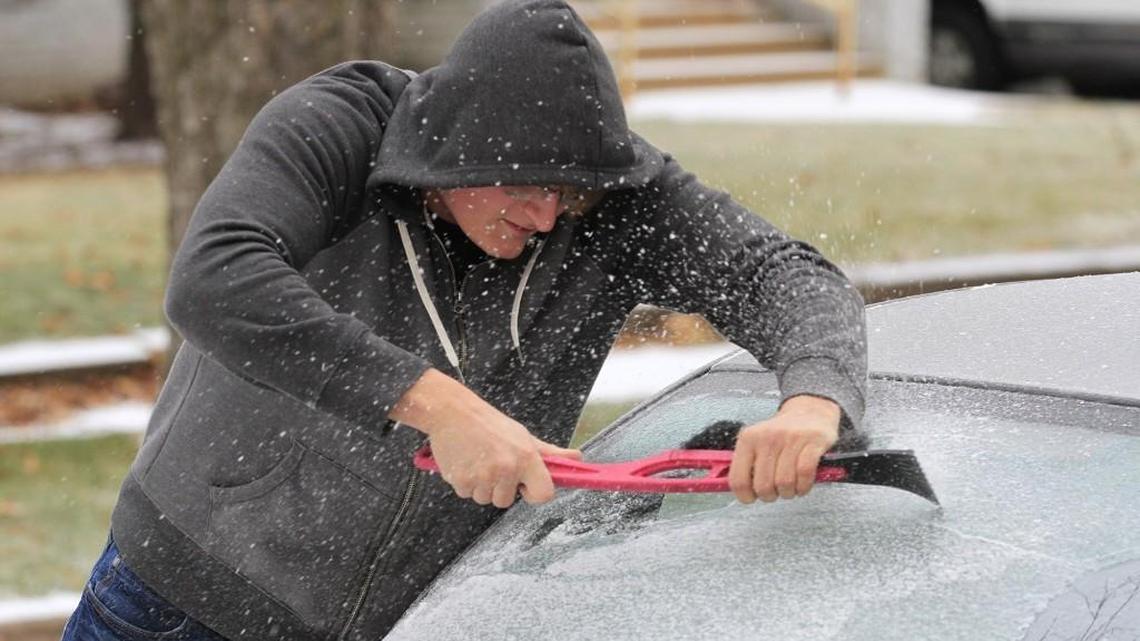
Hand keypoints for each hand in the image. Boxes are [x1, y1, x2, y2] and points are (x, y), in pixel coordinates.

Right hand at [430, 418, 580, 507]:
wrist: (452, 413)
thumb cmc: (489, 424)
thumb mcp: (523, 436)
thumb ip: (549, 453)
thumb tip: (577, 458)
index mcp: (526, 457)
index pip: (544, 494)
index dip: (535, 494)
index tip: (526, 486)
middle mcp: (507, 468)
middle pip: (506, 500)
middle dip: (500, 487)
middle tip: (494, 463)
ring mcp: (483, 476)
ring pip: (485, 499)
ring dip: (482, 485)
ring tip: (478, 460)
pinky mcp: (461, 480)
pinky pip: (467, 494)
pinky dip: (465, 482)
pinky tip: (465, 461)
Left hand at [728, 395, 840, 503]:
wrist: (809, 412)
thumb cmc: (780, 435)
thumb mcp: (756, 442)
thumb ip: (745, 465)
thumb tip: (739, 492)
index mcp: (748, 439)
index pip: (738, 479)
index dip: (745, 496)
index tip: (752, 498)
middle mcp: (767, 437)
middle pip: (763, 485)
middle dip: (770, 496)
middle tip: (775, 491)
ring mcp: (791, 438)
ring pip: (784, 483)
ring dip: (788, 493)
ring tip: (790, 488)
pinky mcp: (813, 442)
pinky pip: (804, 474)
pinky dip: (804, 486)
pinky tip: (803, 485)